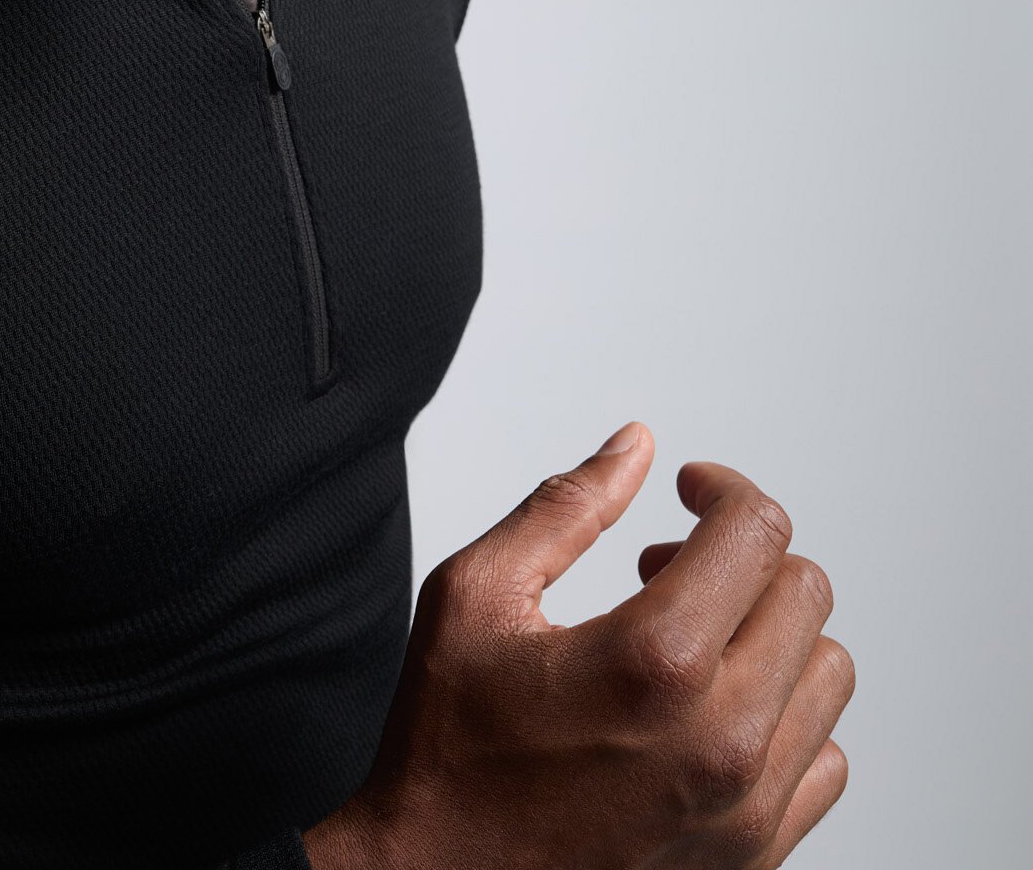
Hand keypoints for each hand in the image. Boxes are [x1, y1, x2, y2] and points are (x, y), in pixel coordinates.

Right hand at [302, 423, 852, 869]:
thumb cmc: (449, 750)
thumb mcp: (477, 595)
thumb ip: (567, 507)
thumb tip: (635, 448)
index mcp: (656, 662)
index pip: (757, 531)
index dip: (722, 489)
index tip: (688, 492)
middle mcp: (722, 740)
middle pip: (804, 592)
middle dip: (741, 557)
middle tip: (668, 567)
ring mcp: (747, 809)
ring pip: (827, 673)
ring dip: (767, 635)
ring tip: (689, 640)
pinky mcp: (755, 860)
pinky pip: (824, 762)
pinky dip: (783, 720)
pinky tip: (710, 711)